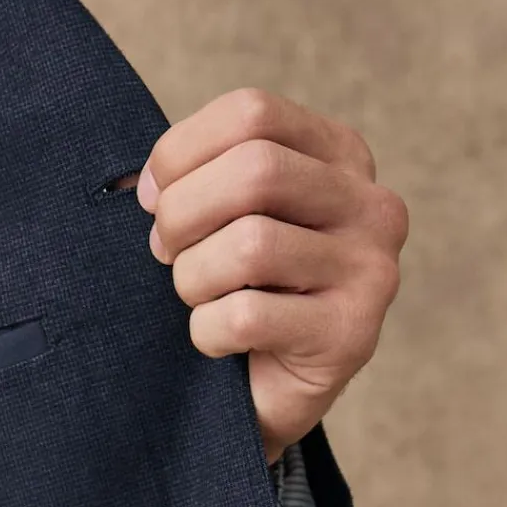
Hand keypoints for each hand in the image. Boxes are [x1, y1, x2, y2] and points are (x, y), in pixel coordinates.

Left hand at [136, 88, 408, 464]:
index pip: (253, 113)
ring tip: (195, 298)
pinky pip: (247, 316)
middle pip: (255, 170)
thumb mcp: (222, 218)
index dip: (181, 151)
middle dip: (183, 213)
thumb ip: (191, 180)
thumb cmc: (241, 292)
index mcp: (341, 157)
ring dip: (193, 277)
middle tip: (164, 253)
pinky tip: (216, 341)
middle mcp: (372, 206)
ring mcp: (371, 272)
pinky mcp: (351, 336)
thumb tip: (134, 183)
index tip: (152, 198)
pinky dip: (208, 331)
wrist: (271, 394)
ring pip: (251, 244)